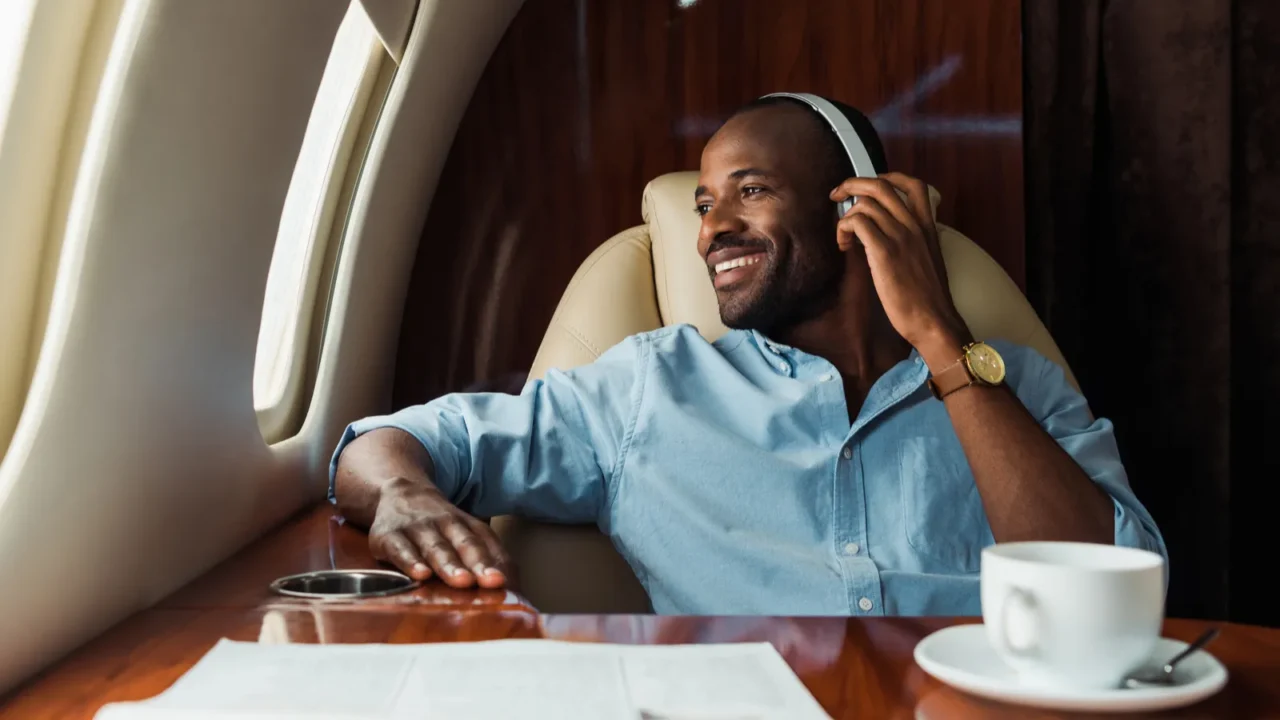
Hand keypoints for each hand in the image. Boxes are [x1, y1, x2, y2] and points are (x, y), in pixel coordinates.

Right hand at [369, 477, 509, 588]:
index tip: (503, 581)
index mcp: (466, 525)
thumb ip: (488, 556)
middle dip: (477, 563)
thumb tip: (514, 587)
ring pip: (435, 547)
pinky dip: (410, 561)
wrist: (399, 492)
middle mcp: (444, 524)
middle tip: (490, 581)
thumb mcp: (465, 532)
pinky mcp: (388, 537)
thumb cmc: (439, 524)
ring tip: (461, 581)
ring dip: (449, 564)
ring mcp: (416, 529)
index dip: (494, 562)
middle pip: (463, 544)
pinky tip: (420, 574)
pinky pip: (400, 549)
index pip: (484, 543)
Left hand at [831, 172, 970, 364]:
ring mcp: (900, 236)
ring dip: (846, 216)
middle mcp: (914, 225)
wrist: (933, 320)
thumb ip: (912, 241)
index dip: (887, 177)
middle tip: (837, 196)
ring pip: (864, 203)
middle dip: (852, 184)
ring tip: (844, 237)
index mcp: (927, 226)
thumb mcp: (927, 259)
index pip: (913, 184)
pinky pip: (857, 222)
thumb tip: (886, 235)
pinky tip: (844, 246)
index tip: (868, 187)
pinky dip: (844, 229)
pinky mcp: (884, 251)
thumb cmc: (927, 297)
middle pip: (880, 185)